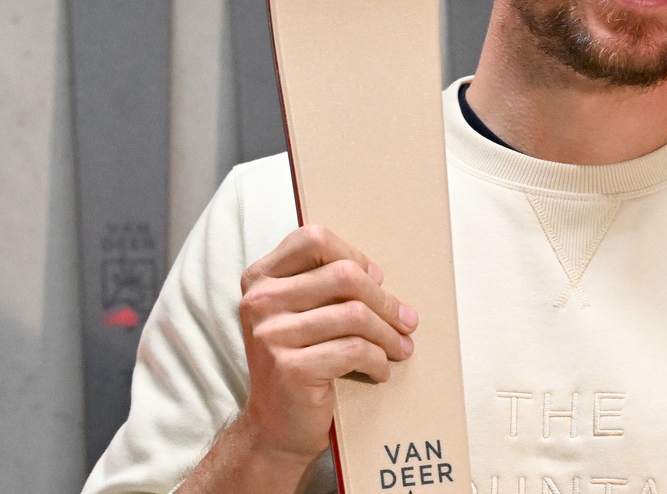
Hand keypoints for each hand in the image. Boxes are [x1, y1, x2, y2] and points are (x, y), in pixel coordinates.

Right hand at [235, 224, 417, 463]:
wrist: (275, 427)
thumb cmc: (300, 361)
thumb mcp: (301, 314)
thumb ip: (324, 286)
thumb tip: (377, 273)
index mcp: (260, 279)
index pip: (313, 239)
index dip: (352, 254)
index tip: (376, 278)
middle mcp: (259, 302)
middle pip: (343, 276)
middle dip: (385, 300)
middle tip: (407, 321)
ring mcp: (270, 335)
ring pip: (354, 315)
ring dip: (389, 334)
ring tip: (402, 347)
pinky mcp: (289, 367)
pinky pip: (354, 350)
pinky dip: (377, 361)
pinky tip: (380, 370)